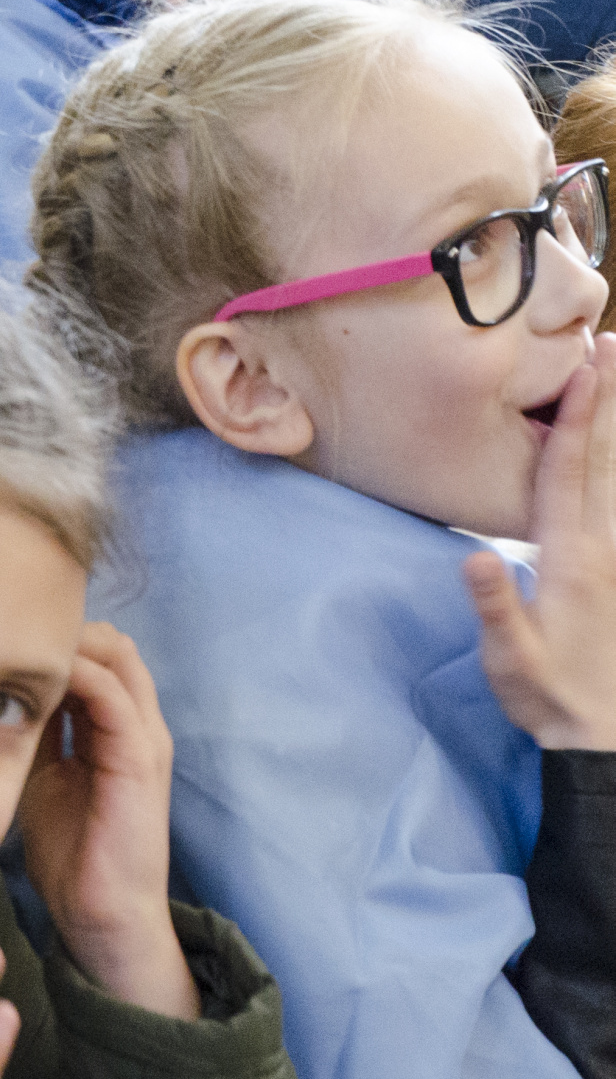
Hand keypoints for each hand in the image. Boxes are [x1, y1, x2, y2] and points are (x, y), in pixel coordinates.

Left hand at [15, 623, 199, 1018]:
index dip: (48, 642)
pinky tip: (29, 677)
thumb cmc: (71, 854)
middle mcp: (136, 725)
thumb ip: (33, 737)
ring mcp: (143, 739)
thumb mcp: (41, 778)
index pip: (94, 656)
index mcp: (114, 729)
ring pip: (117, 657)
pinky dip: (75, 676)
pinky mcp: (139, 760)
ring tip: (9, 645)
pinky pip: (113, 697)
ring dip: (66, 644)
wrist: (101, 914)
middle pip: (110, 644)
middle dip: (59, 631)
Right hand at [472, 334, 615, 749]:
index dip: (576, 418)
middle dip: (608, 400)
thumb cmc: (547, 696)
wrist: (601, 734)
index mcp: (569, 559)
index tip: (585, 368)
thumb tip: (476, 555)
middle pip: (606, 459)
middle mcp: (601, 547)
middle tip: (611, 344)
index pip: (568, 473)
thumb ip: (496, 606)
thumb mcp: (508, 659)